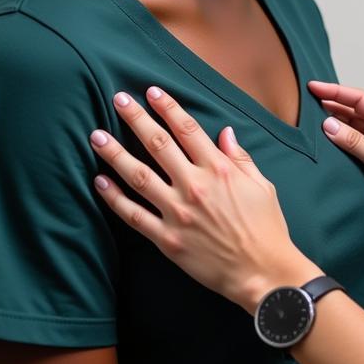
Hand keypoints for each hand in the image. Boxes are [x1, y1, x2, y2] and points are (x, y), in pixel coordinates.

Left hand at [90, 88, 321, 313]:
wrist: (262, 272)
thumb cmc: (267, 228)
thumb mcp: (262, 185)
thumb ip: (240, 157)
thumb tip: (225, 133)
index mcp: (221, 169)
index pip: (188, 129)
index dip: (168, 108)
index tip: (152, 92)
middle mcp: (196, 186)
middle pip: (158, 144)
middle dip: (136, 118)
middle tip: (118, 99)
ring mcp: (178, 212)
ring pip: (139, 176)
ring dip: (115, 153)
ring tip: (97, 136)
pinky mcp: (167, 239)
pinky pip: (134, 215)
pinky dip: (114, 198)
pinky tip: (100, 181)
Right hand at [308, 81, 363, 244]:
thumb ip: (355, 142)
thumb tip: (328, 125)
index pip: (360, 100)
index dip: (336, 91)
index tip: (313, 87)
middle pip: (353, 113)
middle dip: (330, 105)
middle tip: (305, 101)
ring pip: (350, 132)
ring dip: (332, 127)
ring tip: (307, 122)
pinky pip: (350, 151)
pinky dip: (336, 147)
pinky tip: (322, 147)